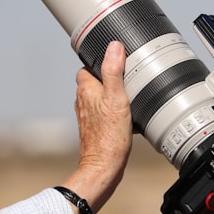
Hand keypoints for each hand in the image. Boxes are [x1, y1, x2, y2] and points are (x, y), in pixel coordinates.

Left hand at [61, 41, 131, 213]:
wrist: (104, 167)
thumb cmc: (110, 137)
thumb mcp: (117, 98)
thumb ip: (114, 71)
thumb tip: (114, 46)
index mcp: (86, 89)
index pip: (88, 66)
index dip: (101, 62)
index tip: (117, 62)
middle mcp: (83, 101)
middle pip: (96, 82)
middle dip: (110, 80)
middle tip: (128, 80)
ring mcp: (88, 116)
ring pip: (101, 98)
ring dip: (114, 97)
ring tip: (130, 99)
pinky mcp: (95, 129)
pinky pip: (106, 114)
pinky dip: (116, 113)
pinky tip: (129, 118)